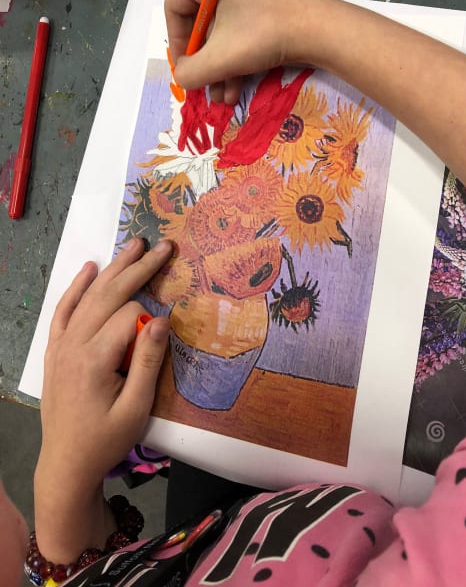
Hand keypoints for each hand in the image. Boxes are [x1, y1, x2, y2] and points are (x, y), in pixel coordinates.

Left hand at [34, 237, 172, 560]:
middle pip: (109, 295)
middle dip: (138, 268)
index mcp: (94, 358)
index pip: (129, 316)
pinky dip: (76, 288)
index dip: (150, 319)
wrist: (66, 465)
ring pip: (88, 297)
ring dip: (114, 269)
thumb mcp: (137, 408)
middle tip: (165, 246)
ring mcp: (61, 346)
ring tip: (136, 245)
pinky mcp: (56, 351)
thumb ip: (148, 361)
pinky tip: (89, 269)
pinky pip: (63, 311)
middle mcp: (74, 344)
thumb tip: (161, 319)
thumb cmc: (106, 440)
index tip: (162, 334)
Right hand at [165, 0, 328, 103]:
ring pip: (220, 34)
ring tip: (222, 99)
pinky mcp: (262, 7)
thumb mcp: (220, 57)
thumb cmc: (265, 33)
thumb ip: (191, 72)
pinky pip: (237, 33)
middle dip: (203, 62)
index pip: (175, 7)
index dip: (175, 43)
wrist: (320, 31)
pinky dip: (234, 60)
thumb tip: (182, 79)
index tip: (184, 69)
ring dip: (218, 68)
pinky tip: (233, 90)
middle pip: (199, 24)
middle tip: (203, 88)